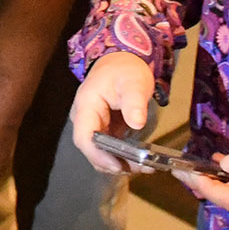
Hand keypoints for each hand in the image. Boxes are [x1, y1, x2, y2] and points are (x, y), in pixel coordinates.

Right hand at [67, 53, 156, 174]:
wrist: (122, 60)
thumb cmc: (126, 69)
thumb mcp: (134, 82)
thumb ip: (134, 102)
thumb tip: (137, 123)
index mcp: (86, 106)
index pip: (84, 137)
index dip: (97, 155)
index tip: (117, 165)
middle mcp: (84, 119)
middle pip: (90, 149)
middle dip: (112, 163)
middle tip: (139, 168)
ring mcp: (93, 125)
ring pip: (99, 152)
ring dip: (119, 163)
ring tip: (144, 167)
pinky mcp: (103, 130)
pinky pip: (108, 148)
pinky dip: (122, 157)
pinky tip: (139, 161)